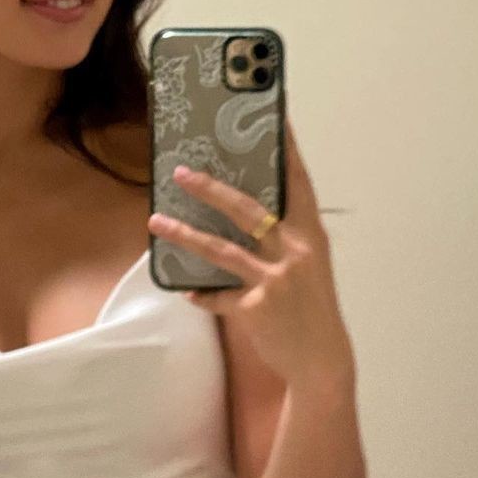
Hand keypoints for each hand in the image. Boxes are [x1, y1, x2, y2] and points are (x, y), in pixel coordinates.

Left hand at [147, 114, 354, 386]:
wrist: (323, 360)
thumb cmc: (311, 307)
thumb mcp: (307, 264)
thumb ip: (283, 237)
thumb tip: (244, 209)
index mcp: (310, 235)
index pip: (296, 182)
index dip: (284, 150)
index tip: (272, 118)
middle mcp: (296, 251)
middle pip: (247, 209)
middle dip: (210, 188)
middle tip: (180, 171)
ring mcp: (276, 279)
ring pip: (221, 250)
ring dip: (184, 234)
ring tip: (155, 220)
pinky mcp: (257, 307)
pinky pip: (218, 296)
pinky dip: (202, 294)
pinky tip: (187, 292)